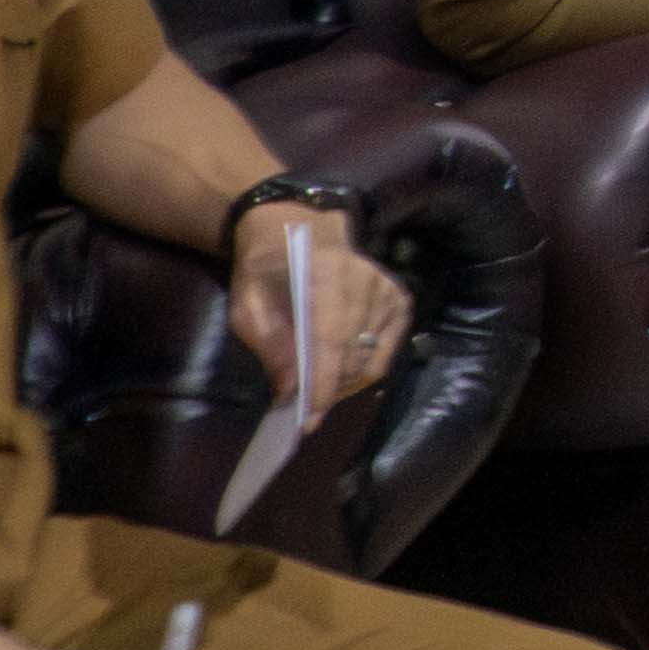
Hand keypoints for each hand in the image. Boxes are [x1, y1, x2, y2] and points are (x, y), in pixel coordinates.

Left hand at [223, 200, 408, 421]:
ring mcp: (387, 289)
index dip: (321, 382)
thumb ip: (269, 346)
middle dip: (329, 389)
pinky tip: (342, 365)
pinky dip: (365, 367)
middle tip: (305, 407)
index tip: (309, 419)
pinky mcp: (399, 299)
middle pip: (354, 354)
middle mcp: (366, 280)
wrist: (296, 230)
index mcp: (325, 274)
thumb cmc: (267, 270)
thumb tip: (290, 391)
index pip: (330, 339)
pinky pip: (387, 350)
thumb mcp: (249, 306)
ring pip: (372, 358)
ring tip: (321, 387)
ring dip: (345, 382)